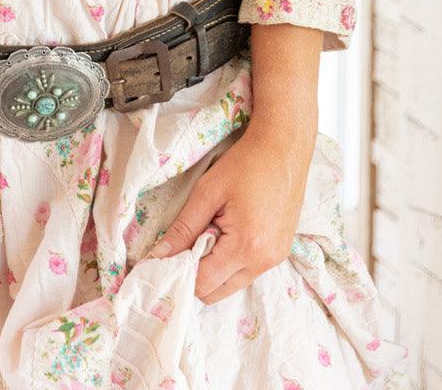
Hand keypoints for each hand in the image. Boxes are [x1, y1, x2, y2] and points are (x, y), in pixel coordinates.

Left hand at [145, 118, 316, 303]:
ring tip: (209, 232)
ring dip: (214, 269)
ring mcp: (275, 260)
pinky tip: (226, 233)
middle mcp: (264, 262)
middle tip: (186, 243)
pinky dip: (230, 262)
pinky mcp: (280, 253)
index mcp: (246, 247)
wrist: (283, 148)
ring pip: (232, 285)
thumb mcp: (207, 192)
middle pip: (217, 293)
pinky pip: (247, 272)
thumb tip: (158, 255)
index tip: (166, 256)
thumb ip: (182, 228)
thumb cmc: (245, 164)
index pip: (203, 284)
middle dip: (196, 274)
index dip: (179, 272)